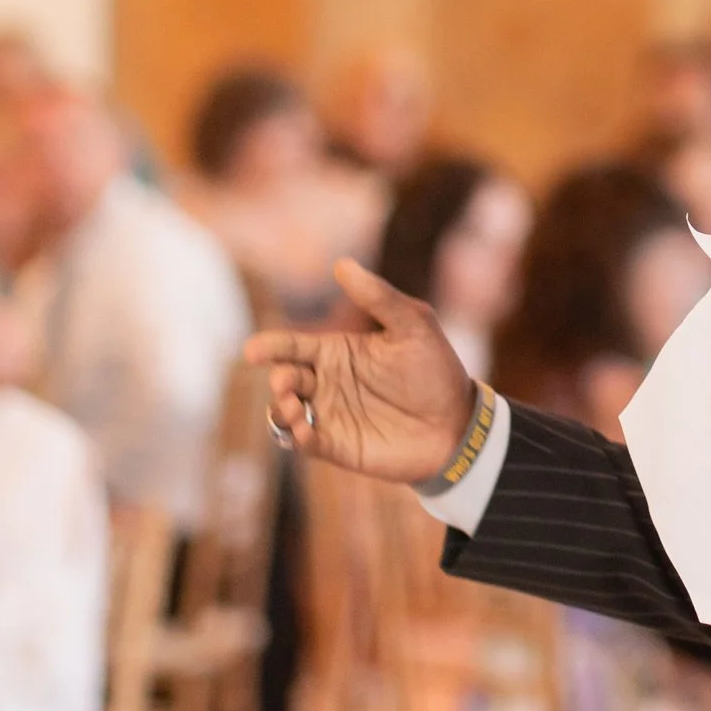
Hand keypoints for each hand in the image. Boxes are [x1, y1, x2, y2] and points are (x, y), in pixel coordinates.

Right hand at [246, 259, 475, 485]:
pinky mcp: (336, 445)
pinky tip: (307, 431)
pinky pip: (303, 442)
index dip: (269, 346)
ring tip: (294, 406)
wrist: (457, 423)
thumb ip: (378, 297)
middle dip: (278, 379)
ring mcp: (329, 415)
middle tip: (287, 381)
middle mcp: (326, 382)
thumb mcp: (413, 325)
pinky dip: (297, 437)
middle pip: (284, 378)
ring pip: (285, 412)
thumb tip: (342, 264)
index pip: (292, 346)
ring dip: (281, 409)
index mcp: (337, 351)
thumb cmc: (435, 370)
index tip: (253, 350)